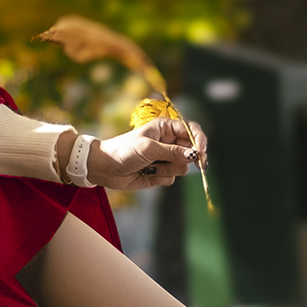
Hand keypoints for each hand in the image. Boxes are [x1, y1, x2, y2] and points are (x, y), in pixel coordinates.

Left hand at [88, 114, 205, 191]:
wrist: (105, 168)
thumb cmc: (123, 150)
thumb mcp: (148, 148)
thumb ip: (172, 152)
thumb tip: (194, 155)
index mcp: (165, 128)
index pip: (190, 130)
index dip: (200, 140)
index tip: (202, 151)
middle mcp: (168, 142)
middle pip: (191, 150)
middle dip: (191, 158)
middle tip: (199, 165)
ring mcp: (165, 158)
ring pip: (182, 166)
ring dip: (168, 169)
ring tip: (149, 167)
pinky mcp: (160, 173)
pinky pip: (172, 178)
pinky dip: (160, 177)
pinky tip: (145, 174)